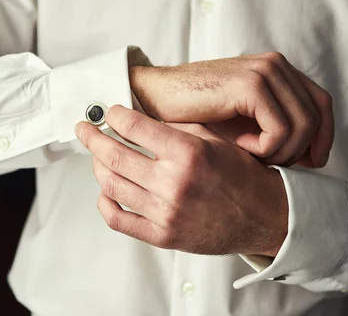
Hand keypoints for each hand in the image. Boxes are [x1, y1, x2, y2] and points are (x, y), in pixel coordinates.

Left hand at [75, 106, 287, 256]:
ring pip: (111, 184)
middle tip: (84, 129)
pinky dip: (105, 202)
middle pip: (113, 156)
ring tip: (96, 155)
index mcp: (188, 153)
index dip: (113, 115)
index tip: (108, 112)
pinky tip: (106, 189)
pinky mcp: (163, 236)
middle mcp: (174, 183)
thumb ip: (175, 127)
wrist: (263, 215)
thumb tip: (136, 115)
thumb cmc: (239, 173)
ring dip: (97, 165)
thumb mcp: (213, 139)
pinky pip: (118, 220)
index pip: (134, 127)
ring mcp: (166, 213)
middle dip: (92, 138)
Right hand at [129, 52, 333, 167]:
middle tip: (272, 163)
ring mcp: (265, 71)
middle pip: (317, 116)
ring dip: (280, 151)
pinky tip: (241, 145)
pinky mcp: (251, 85)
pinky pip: (280, 129)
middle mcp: (275, 64)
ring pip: (303, 126)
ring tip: (251, 153)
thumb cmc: (196, 114)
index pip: (322, 103)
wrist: (157, 98)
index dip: (324, 136)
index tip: (312, 162)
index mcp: (277, 69)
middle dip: (301, 149)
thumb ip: (278, 130)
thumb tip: (312, 156)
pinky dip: (266, 147)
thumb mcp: (245, 122)